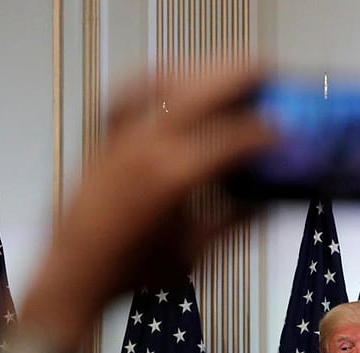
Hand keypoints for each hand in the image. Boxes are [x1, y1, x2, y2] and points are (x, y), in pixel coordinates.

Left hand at [21, 68, 271, 352]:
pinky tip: (174, 77)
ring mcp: (122, 137)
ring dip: (203, 73)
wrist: (74, 273)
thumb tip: (265, 206)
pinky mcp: (105, 137)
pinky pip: (128, 92)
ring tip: (228, 73)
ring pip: (167, 82)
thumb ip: (233, 223)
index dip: (267, 132)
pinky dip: (153, 79)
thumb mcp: (195, 254)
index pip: (235, 138)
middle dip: (241, 77)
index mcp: (176, 176)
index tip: (286, 133)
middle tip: (268, 76)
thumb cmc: (132, 272)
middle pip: (204, 90)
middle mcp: (148, 146)